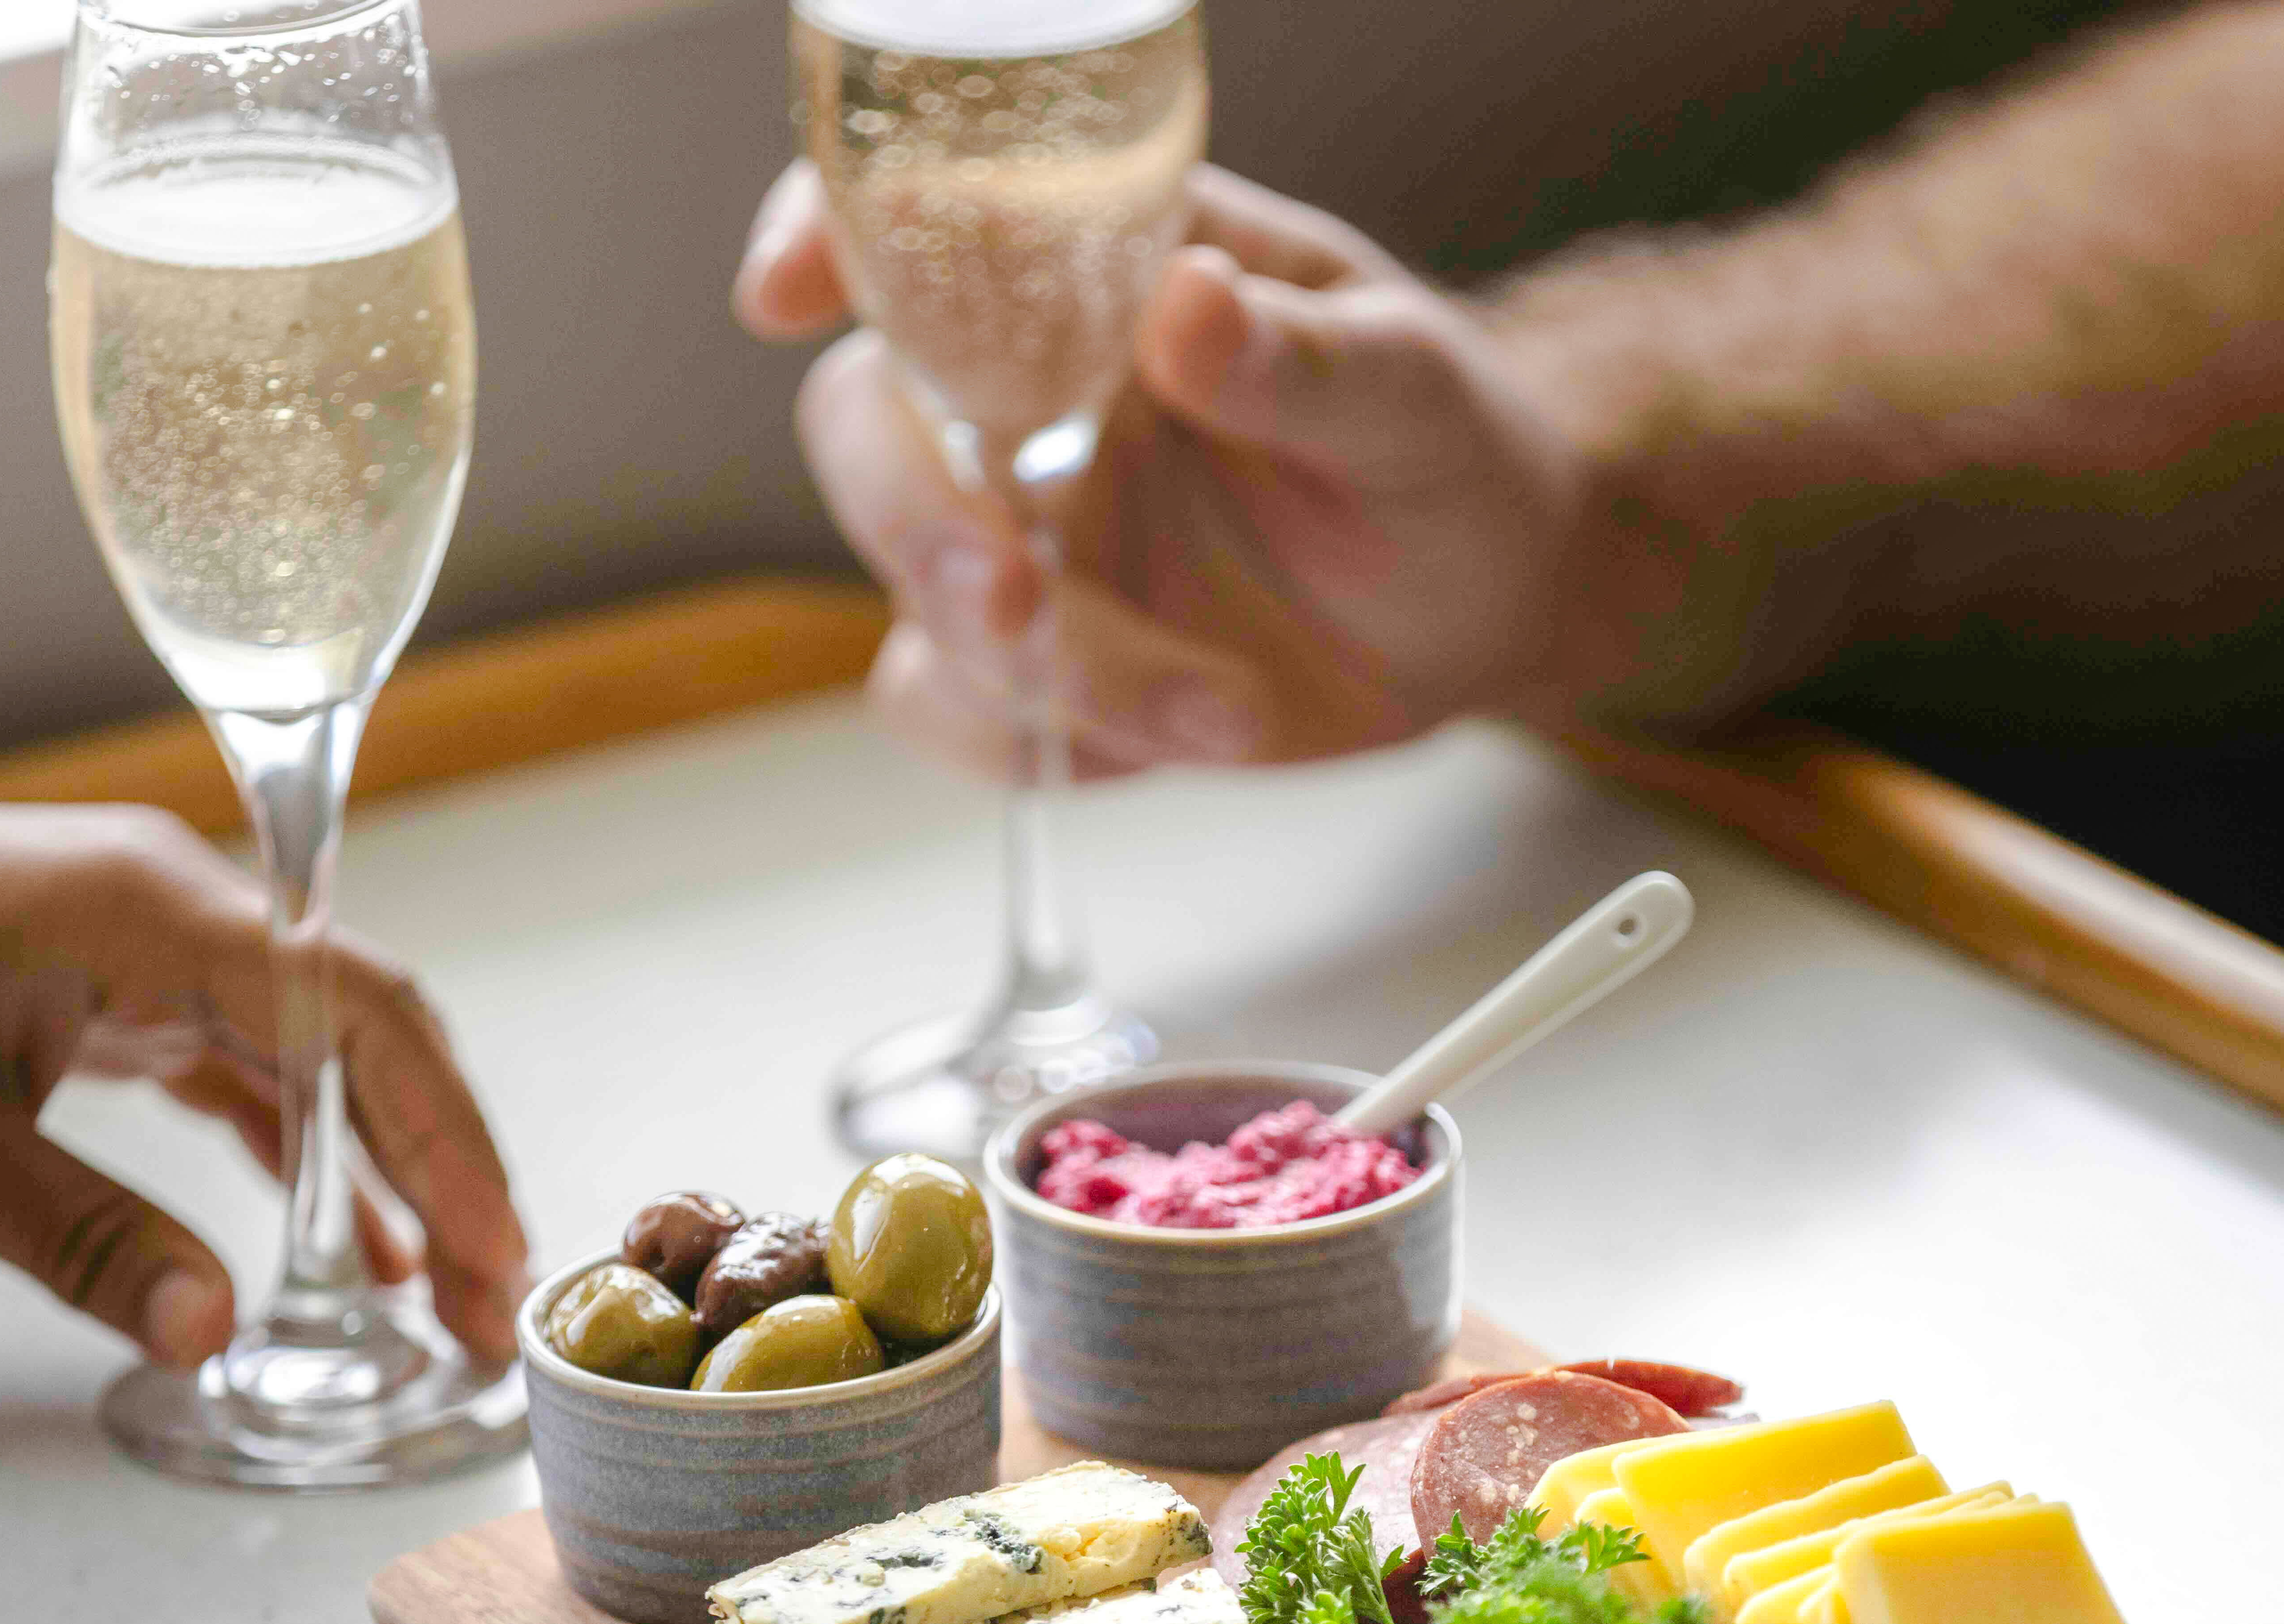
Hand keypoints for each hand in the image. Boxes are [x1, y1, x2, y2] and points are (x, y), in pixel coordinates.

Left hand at [0, 786, 524, 1367]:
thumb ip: (73, 1235)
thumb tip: (217, 1333)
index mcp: (140, 908)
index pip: (352, 1012)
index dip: (439, 1135)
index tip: (489, 1248)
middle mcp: (168, 907)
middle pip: (361, 1033)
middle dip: (440, 1170)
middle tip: (488, 1311)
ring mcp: (145, 944)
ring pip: (316, 1057)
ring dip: (382, 1171)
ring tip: (441, 1301)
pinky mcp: (114, 987)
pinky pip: (250, 1067)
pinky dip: (304, 1152)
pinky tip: (347, 1246)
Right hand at [737, 163, 1592, 777]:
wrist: (1496, 599)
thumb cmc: (1450, 449)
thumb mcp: (1412, 385)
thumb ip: (1299, 349)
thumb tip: (1187, 303)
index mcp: (1108, 274)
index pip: (928, 219)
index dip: (830, 235)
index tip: (787, 292)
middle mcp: (1036, 397)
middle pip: (867, 427)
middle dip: (918, 523)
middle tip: (1021, 600)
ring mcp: (1028, 534)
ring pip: (917, 598)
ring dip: (1041, 672)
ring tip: (1218, 702)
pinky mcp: (1043, 660)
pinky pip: (956, 711)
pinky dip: (1046, 744)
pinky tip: (1191, 728)